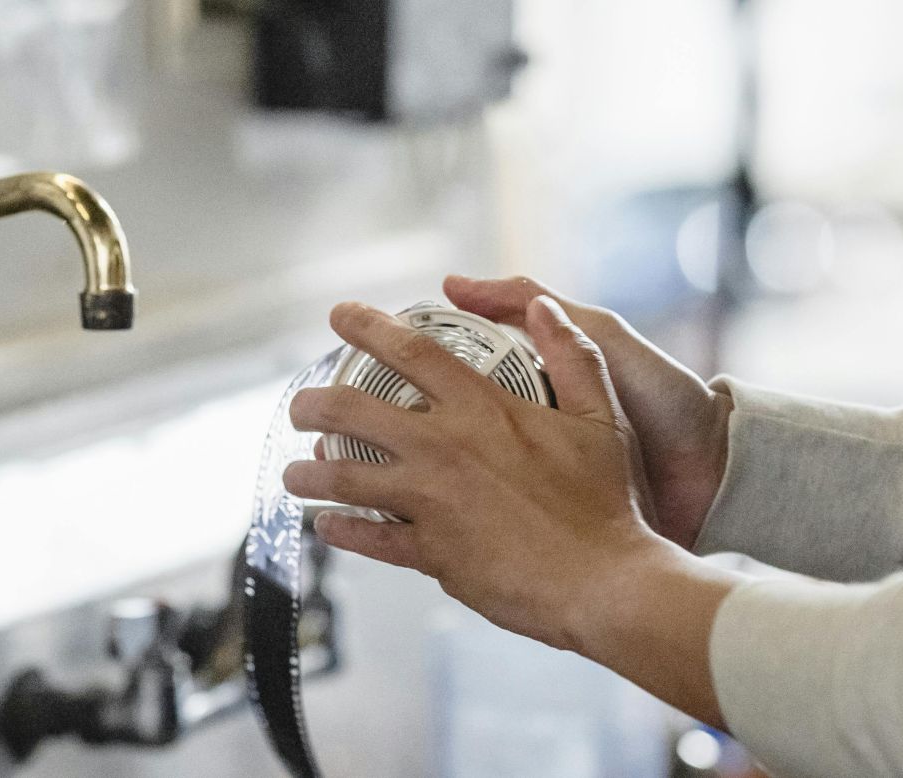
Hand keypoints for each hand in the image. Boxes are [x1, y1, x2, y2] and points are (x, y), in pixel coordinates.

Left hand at [282, 297, 740, 725]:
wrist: (603, 581)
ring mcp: (430, 502)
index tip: (340, 316)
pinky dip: (340, 530)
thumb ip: (573, 354)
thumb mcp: (602, 417)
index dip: (367, 326)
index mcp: (482, 407)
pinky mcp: (430, 553)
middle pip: (351, 411)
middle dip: (312, 403)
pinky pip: (369, 539)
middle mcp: (444, 448)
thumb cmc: (607, 502)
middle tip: (300, 407)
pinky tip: (328, 525)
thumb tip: (545, 308)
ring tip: (295, 474)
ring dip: (308, 474)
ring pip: (344, 479)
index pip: (410, 350)